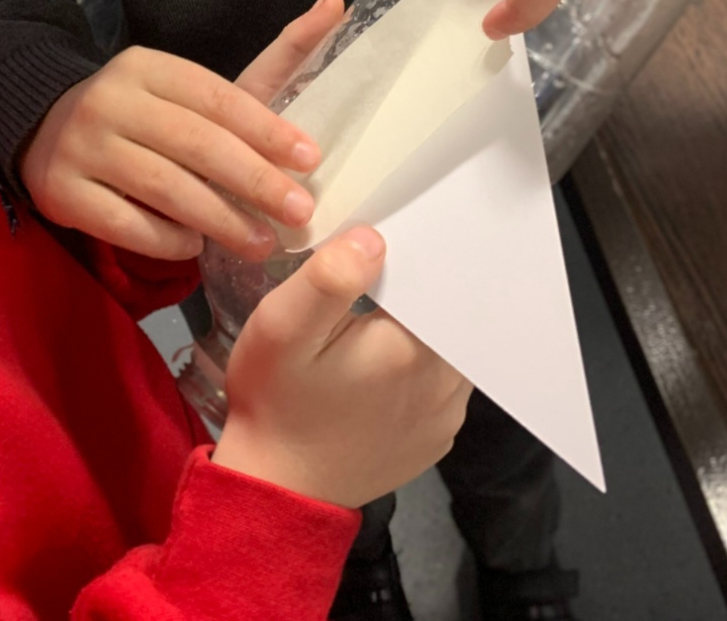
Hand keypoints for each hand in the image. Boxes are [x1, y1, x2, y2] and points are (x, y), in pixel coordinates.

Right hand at [19, 0, 344, 260]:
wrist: (44, 130)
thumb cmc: (146, 114)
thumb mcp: (195, 86)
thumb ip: (273, 54)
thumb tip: (337, 3)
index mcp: (147, 66)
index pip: (214, 96)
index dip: (265, 128)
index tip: (310, 159)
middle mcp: (111, 99)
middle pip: (194, 142)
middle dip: (254, 180)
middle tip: (299, 212)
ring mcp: (81, 146)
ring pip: (164, 187)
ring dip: (221, 220)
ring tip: (262, 243)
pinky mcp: (62, 192)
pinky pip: (126, 224)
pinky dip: (168, 240)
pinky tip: (197, 247)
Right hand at [213, 228, 470, 506]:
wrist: (278, 488)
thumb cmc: (276, 402)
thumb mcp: (283, 326)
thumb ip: (329, 277)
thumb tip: (374, 238)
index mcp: (413, 350)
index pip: (435, 279)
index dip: (412, 253)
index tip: (383, 241)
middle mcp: (446, 385)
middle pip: (448, 311)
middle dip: (418, 286)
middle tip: (376, 271)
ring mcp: (446, 416)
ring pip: (449, 345)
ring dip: (424, 324)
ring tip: (381, 312)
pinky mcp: (437, 437)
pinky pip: (442, 381)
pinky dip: (422, 361)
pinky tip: (383, 360)